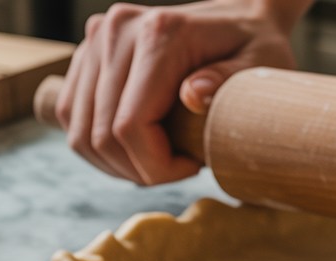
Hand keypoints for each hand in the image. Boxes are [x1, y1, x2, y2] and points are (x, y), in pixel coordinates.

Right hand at [55, 0, 306, 185]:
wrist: (240, 15)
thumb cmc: (258, 45)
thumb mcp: (262, 64)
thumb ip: (227, 80)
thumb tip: (191, 97)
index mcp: (160, 33)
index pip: (130, 125)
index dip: (154, 165)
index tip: (191, 167)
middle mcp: (118, 30)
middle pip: (101, 133)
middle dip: (138, 169)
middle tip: (179, 170)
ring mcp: (97, 39)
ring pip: (80, 131)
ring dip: (116, 163)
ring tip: (160, 161)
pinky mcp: (88, 52)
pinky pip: (73, 115)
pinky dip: (99, 146)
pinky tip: (137, 149)